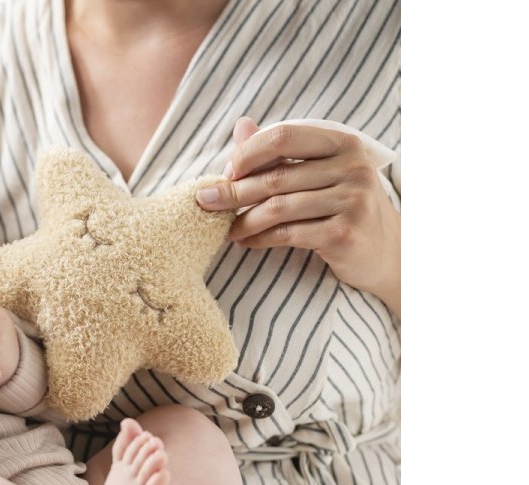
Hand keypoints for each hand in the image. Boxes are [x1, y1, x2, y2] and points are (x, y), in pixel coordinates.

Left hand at [196, 117, 399, 316]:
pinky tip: (246, 242)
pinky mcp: (345, 233)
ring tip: (225, 229)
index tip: (226, 172)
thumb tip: (240, 125)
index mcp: (343, 143)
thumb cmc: (344, 207)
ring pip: (278, 207)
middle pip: (276, 177)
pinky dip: (260, 238)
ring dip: (243, 220)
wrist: (387, 251)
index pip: (285, 136)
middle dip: (234, 191)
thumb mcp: (320, 172)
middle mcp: (352, 167)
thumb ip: (281, 151)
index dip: (249, 152)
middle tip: (205, 202)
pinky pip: (288, 233)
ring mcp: (352, 200)